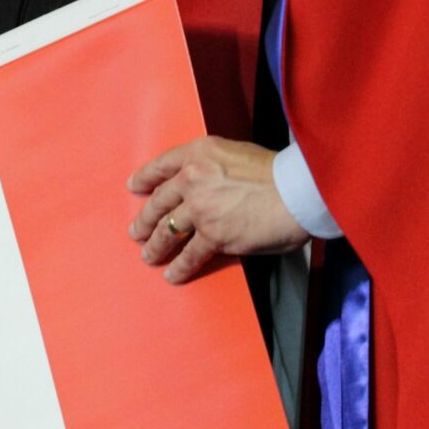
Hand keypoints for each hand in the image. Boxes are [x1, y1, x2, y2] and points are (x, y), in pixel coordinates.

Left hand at [127, 136, 308, 283]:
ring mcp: (200, 209)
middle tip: (137, 230)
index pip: (163, 164)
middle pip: (159, 201)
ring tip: (149, 255)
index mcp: (199, 153)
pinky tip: (172, 275)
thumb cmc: (275, 171)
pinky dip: (179, 267)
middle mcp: (193, 178)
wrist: (295, 191)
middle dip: (145, 218)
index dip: (145, 177)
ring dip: (156, 246)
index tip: (133, 186)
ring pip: (168, 230)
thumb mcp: (236, 153)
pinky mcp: (213, 236)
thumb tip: (207, 186)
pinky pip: (189, 255)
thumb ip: (214, 166)